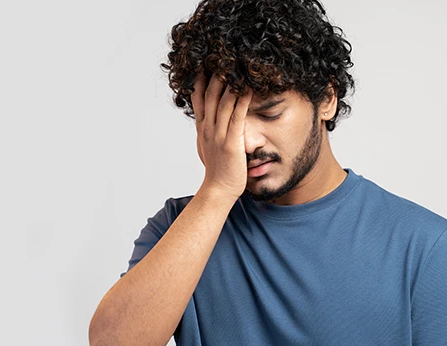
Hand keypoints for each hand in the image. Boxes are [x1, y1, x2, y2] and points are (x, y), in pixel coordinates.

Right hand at [192, 73, 252, 199]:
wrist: (218, 189)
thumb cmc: (217, 170)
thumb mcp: (207, 146)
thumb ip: (208, 131)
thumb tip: (208, 121)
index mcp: (202, 128)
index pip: (198, 97)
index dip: (201, 78)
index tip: (206, 63)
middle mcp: (207, 128)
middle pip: (209, 94)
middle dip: (215, 74)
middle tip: (220, 56)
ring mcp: (218, 134)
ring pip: (222, 102)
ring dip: (229, 82)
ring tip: (235, 65)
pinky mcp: (231, 142)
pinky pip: (237, 117)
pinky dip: (242, 101)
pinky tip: (248, 88)